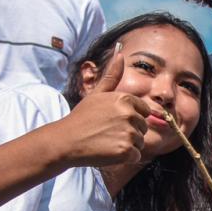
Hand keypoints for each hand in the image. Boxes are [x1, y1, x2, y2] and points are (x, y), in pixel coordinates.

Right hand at [54, 49, 152, 168]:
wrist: (67, 140)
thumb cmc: (82, 117)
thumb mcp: (97, 94)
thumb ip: (112, 75)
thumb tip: (120, 53)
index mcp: (126, 99)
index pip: (145, 112)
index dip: (130, 119)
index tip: (113, 121)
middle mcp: (129, 114)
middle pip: (143, 128)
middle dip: (129, 132)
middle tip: (108, 132)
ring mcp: (128, 133)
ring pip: (140, 143)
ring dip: (127, 146)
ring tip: (107, 141)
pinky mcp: (126, 151)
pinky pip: (136, 156)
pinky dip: (124, 157)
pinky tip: (108, 152)